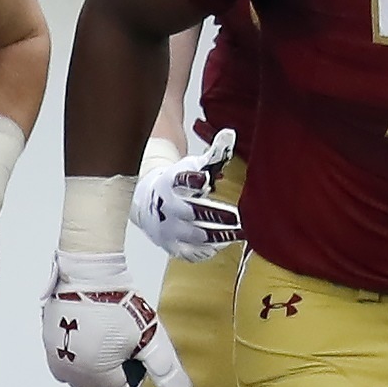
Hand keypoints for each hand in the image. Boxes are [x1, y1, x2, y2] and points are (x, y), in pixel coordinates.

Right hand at [42, 251, 186, 386]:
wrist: (87, 274)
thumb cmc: (118, 305)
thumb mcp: (149, 337)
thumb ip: (165, 369)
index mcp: (97, 378)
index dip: (133, 375)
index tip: (136, 354)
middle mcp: (73, 374)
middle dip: (111, 374)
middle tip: (122, 346)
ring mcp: (57, 358)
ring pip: (79, 375)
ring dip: (92, 366)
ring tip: (105, 339)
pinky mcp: (47, 341)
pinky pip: (63, 360)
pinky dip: (75, 354)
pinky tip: (87, 334)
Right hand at [134, 129, 241, 259]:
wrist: (148, 201)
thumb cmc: (177, 182)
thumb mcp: (191, 165)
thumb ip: (213, 153)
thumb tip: (230, 134)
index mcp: (170, 183)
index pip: (180, 181)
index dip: (192, 180)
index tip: (206, 178)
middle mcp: (167, 207)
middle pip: (191, 212)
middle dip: (214, 214)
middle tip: (236, 216)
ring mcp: (168, 229)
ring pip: (194, 235)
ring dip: (218, 235)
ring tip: (239, 233)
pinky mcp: (172, 246)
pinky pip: (191, 253)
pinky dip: (208, 250)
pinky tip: (223, 244)